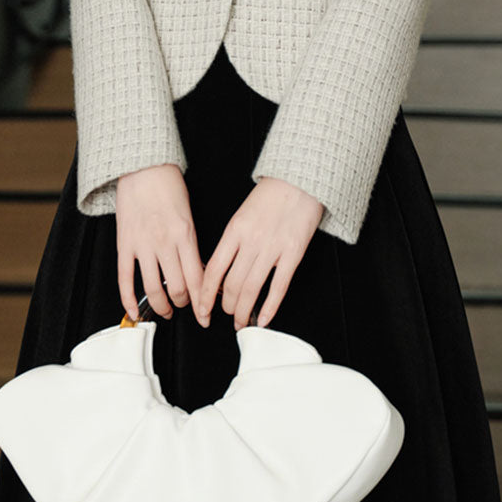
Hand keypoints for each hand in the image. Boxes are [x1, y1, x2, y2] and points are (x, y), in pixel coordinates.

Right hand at [115, 164, 206, 325]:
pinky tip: (133, 312)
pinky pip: (125, 279)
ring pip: (152, 289)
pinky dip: (129, 300)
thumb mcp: (188, 214)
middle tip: (185, 306)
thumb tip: (197, 270)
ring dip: (161, 306)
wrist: (142, 167)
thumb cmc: (168, 186)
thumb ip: (191, 243)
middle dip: (183, 304)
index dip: (203, 302)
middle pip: (177, 288)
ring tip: (165, 311)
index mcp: (185, 235)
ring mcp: (142, 245)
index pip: (198, 278)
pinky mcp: (124, 244)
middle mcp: (165, 243)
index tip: (205, 315)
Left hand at [198, 176, 323, 330]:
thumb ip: (232, 241)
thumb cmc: (271, 195)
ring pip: (252, 289)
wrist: (300, 180)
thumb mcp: (242, 214)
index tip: (201, 308)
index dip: (205, 295)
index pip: (213, 270)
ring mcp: (273, 249)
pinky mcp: (293, 253)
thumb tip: (221, 269)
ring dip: (244, 311)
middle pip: (231, 285)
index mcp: (234, 230)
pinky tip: (264, 318)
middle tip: (226, 313)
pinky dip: (270, 307)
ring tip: (241, 321)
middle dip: (226, 306)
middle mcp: (251, 241)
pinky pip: (279, 287)